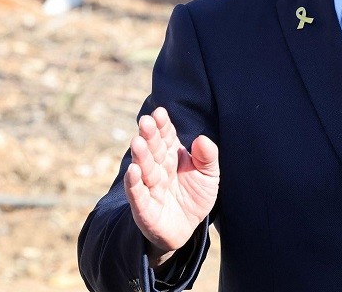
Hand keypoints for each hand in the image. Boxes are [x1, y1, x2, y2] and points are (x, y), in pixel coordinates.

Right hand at [123, 107, 218, 265]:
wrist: (187, 228)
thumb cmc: (195, 196)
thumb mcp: (209, 175)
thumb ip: (207, 157)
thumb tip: (202, 139)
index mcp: (172, 156)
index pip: (166, 138)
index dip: (163, 126)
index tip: (160, 113)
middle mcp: (158, 169)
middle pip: (153, 150)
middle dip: (149, 136)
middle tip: (145, 121)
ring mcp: (150, 188)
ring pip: (143, 169)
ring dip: (140, 156)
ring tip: (138, 141)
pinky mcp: (144, 209)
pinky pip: (137, 195)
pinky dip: (133, 184)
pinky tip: (132, 171)